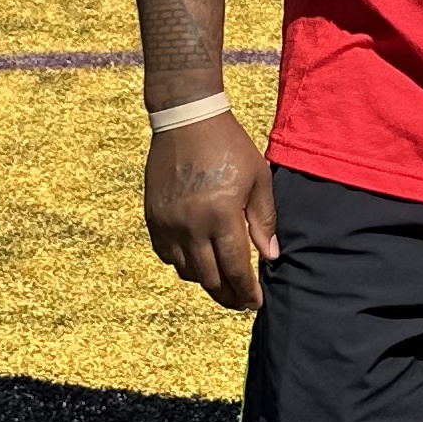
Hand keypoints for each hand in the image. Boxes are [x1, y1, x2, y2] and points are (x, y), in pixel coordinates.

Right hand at [144, 115, 278, 310]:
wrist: (186, 119)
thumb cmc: (229, 145)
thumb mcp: (258, 179)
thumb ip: (263, 220)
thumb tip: (269, 256)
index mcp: (221, 215)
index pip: (235, 269)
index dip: (246, 291)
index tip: (255, 303)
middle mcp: (191, 225)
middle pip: (209, 278)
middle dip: (227, 295)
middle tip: (239, 300)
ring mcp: (168, 223)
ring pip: (185, 271)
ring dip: (205, 280)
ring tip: (220, 280)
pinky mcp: (153, 217)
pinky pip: (165, 254)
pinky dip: (182, 263)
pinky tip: (196, 259)